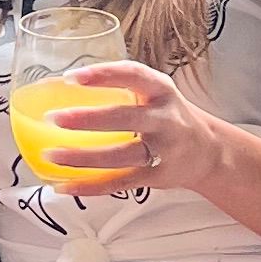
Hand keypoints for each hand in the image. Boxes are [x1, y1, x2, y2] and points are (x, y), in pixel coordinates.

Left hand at [42, 59, 225, 193]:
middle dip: (87, 119)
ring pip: (119, 156)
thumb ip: (122, 87)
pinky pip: (119, 183)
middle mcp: (164, 119)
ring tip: (52, 155)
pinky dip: (90, 186)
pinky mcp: (157, 177)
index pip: (132, 75)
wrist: (208, 152)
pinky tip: (65, 185)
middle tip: (54, 118)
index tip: (71, 77)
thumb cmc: (169, 117)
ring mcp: (163, 150)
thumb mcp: (155, 93)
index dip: (102, 75)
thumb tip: (63, 84)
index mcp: (161, 90)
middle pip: (124, 119)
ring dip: (82, 158)